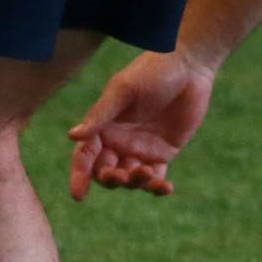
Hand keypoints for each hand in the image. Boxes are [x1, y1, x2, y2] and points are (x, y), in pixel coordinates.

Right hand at [67, 47, 217, 198]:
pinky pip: (156, 177)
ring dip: (135, 182)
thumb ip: (100, 115)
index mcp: (103, 125)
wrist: (189, 66)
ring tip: (146, 172)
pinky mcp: (163, 153)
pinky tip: (165, 187)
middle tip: (121, 175)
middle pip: (106, 171)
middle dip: (110, 179)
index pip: (86, 155)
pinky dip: (158, 187)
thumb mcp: (123, 91)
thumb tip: (72, 136)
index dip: (79, 175)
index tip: (78, 195)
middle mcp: (118, 141)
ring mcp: (141, 149)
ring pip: (130, 179)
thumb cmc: (151, 71)